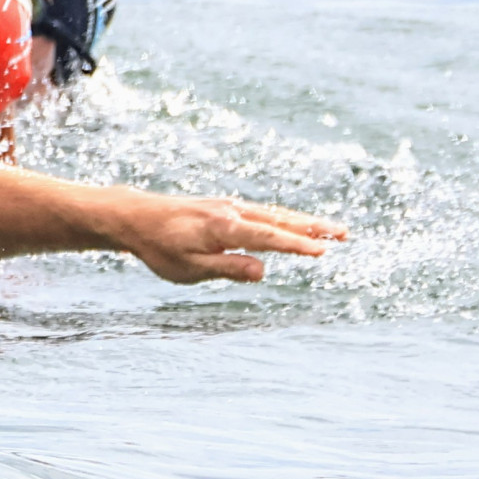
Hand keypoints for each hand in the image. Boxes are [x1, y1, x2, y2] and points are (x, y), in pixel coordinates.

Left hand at [109, 193, 345, 283]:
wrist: (134, 216)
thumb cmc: (160, 247)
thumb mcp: (189, 268)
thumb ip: (226, 268)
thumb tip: (262, 272)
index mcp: (224, 228)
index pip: (268, 238)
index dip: (296, 245)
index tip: (323, 252)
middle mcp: (230, 212)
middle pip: (278, 220)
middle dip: (312, 227)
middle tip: (345, 234)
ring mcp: (227, 207)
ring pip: (272, 213)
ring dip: (302, 221)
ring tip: (331, 230)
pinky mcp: (223, 207)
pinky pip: (261, 211)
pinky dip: (283, 216)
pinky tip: (294, 223)